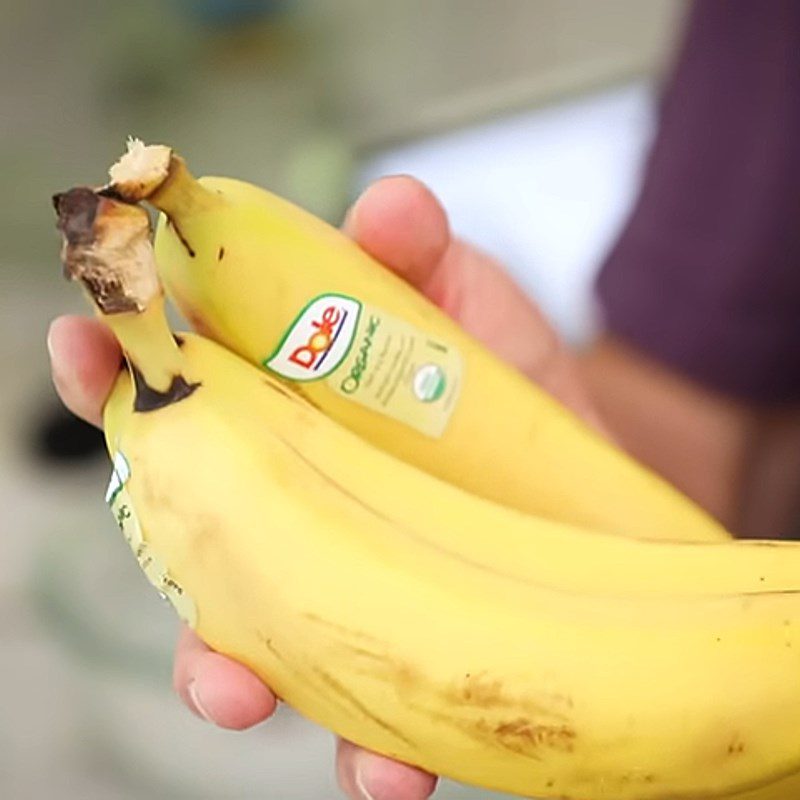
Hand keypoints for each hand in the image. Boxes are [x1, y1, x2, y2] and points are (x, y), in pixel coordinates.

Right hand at [47, 175, 602, 798]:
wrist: (595, 487)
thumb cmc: (512, 389)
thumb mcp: (468, 304)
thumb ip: (422, 256)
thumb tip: (392, 205)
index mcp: (283, 410)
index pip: (176, 389)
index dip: (119, 368)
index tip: (87, 348)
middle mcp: (289, 507)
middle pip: (190, 527)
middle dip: (157, 533)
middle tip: (165, 536)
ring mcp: (337, 591)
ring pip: (253, 647)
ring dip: (225, 675)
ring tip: (238, 689)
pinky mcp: (400, 664)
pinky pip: (363, 730)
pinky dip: (367, 760)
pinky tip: (389, 774)